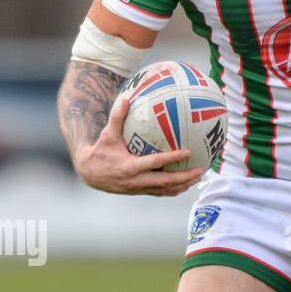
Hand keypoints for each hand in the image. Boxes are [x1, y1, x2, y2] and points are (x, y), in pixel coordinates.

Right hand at [73, 95, 204, 196]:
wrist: (89, 174)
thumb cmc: (100, 151)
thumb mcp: (107, 134)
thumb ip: (117, 118)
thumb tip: (125, 98)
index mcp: (130, 167)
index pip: (156, 163)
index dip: (172, 158)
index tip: (188, 152)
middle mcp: (136, 181)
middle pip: (165, 182)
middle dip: (184, 178)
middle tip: (201, 170)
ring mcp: (138, 188)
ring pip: (165, 190)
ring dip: (182, 185)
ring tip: (197, 178)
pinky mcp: (139, 192)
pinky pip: (160, 192)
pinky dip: (173, 190)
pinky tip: (184, 184)